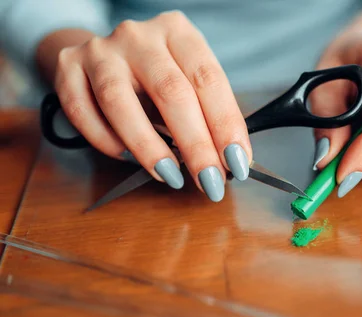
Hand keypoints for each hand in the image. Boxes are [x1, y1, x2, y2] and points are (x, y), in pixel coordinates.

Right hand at [51, 11, 250, 201]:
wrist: (103, 57)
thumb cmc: (155, 77)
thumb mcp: (187, 83)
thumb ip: (206, 116)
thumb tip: (227, 163)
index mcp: (178, 32)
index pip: (208, 80)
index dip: (225, 125)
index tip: (237, 163)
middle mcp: (139, 36)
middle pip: (171, 92)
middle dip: (195, 145)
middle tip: (210, 181)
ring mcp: (100, 50)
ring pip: (120, 102)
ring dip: (149, 148)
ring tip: (171, 176)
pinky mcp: (68, 68)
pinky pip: (82, 111)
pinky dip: (105, 141)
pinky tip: (127, 158)